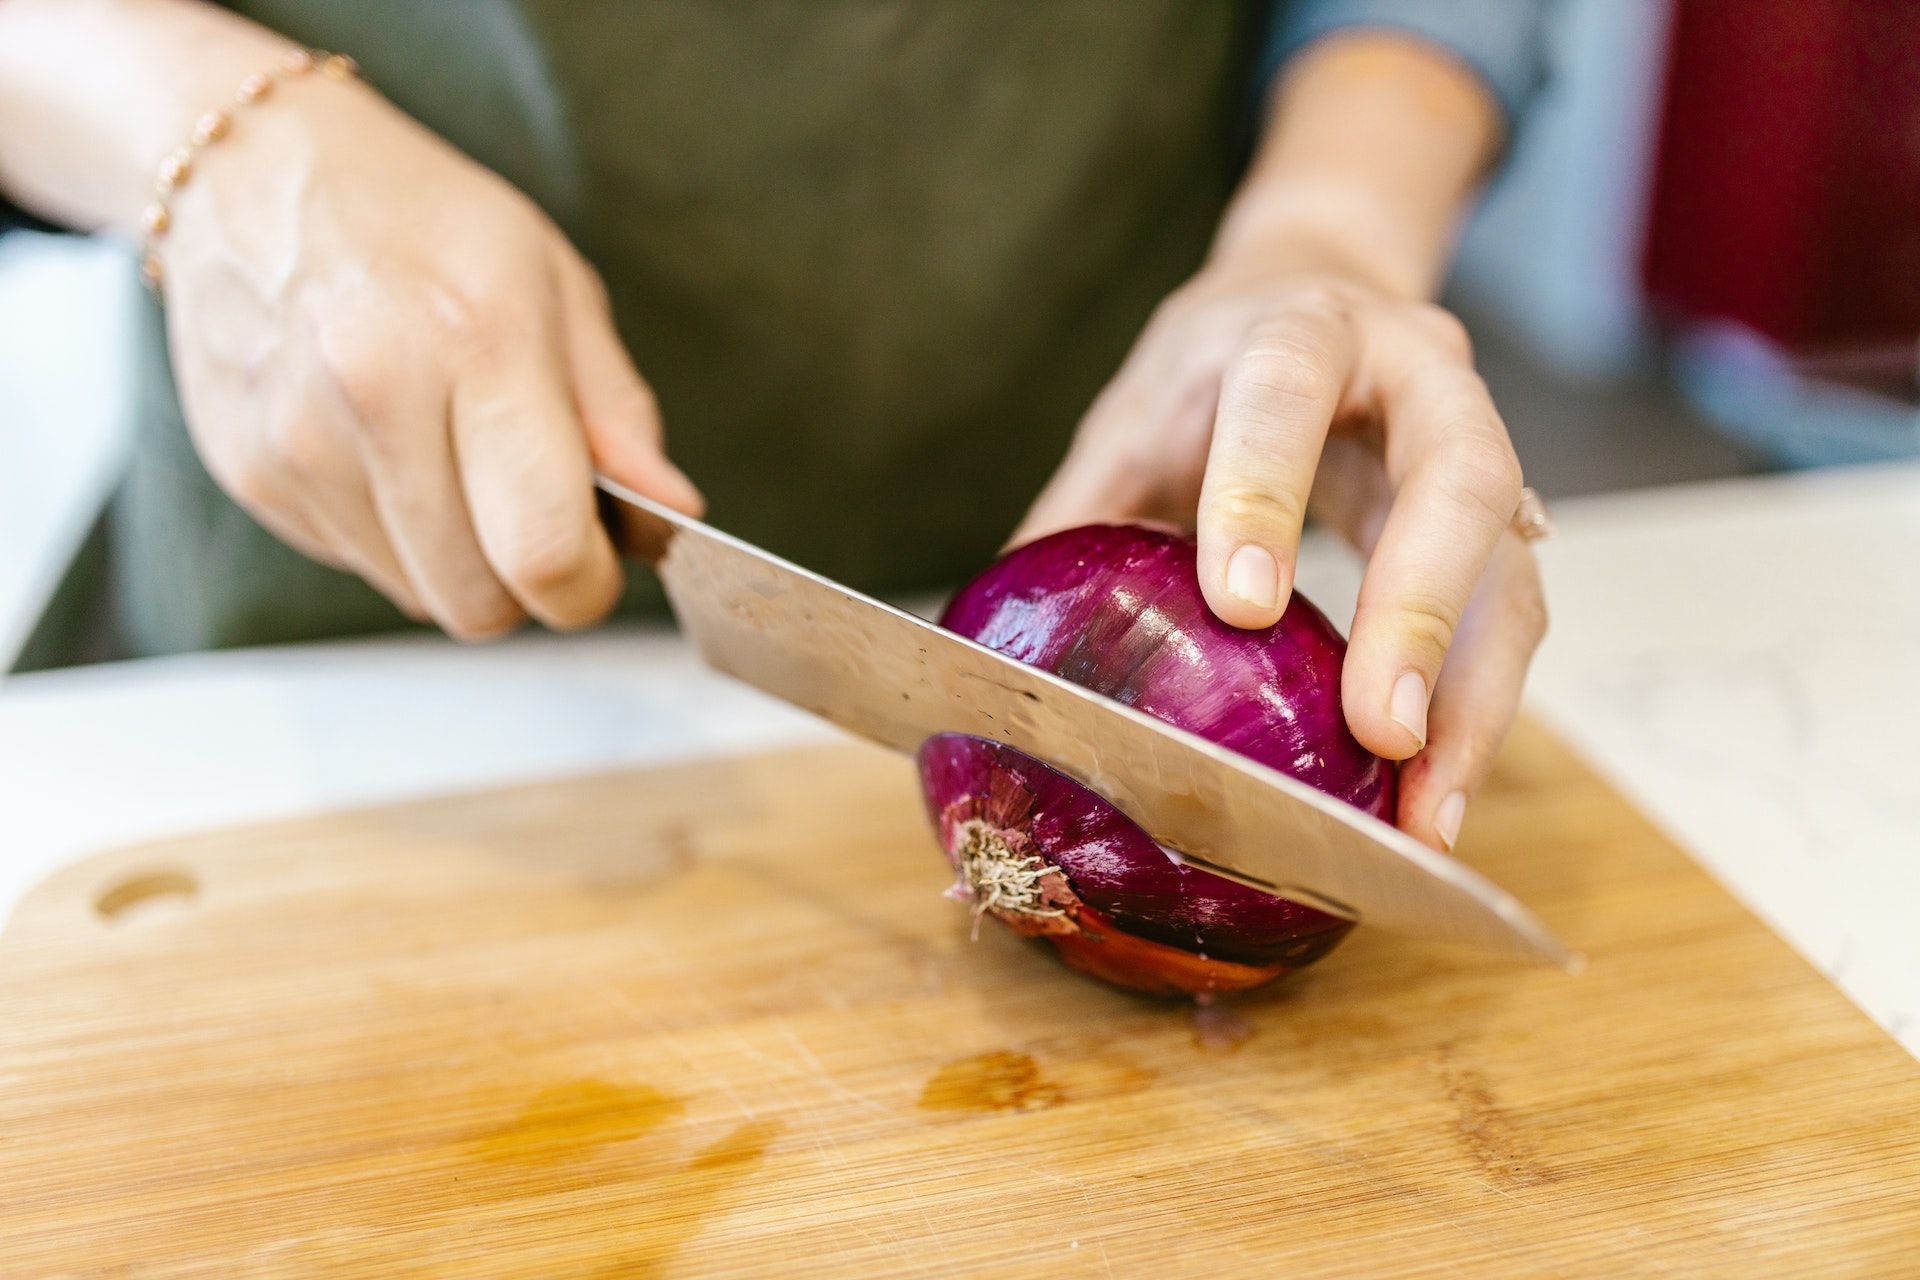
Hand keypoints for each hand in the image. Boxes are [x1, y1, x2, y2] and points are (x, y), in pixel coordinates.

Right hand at [159, 74, 700, 636]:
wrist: (251, 168)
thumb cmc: (422, 222)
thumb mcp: (555, 286)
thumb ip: (617, 413)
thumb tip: (669, 510)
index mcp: (475, 341)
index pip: (543, 552)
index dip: (587, 586)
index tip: (598, 559)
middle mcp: (372, 396)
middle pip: (478, 603)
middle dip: (524, 581)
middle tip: (530, 509)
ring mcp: (295, 442)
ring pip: (418, 595)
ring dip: (455, 558)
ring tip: (449, 457)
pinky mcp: (246, 472)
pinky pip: (356, 564)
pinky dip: (389, 534)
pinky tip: (383, 448)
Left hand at [1015, 245, 1545, 850]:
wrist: (1322, 288)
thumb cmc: (1214, 367)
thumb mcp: (1134, 415)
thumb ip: (1079, 511)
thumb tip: (988, 645)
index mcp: (1297, 329)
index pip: (1283, 389)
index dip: (1263, 493)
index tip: (1239, 606)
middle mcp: (1416, 373)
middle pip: (1457, 476)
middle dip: (1421, 609)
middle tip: (1383, 732)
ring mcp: (1477, 443)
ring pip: (1509, 565)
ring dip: (1475, 696)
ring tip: (1429, 814)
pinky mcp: (1502, 522)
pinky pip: (1511, 617)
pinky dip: (1479, 711)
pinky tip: (1435, 798)